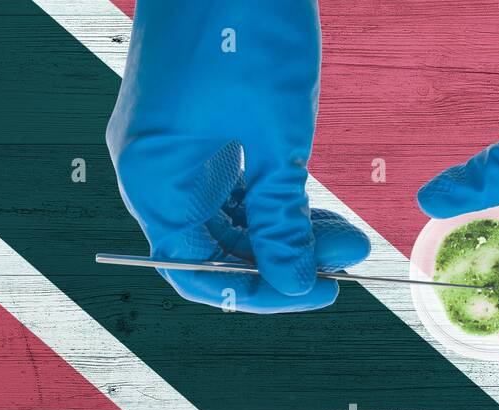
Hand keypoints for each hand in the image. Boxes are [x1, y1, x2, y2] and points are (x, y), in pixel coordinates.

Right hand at [107, 0, 368, 312]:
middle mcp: (151, 170)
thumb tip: (295, 285)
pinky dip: (270, 198)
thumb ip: (282, 219)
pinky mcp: (192, 126)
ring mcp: (170, 146)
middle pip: (213, 248)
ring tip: (346, 233)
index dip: (256, 294)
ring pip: (226, 218)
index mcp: (153, 180)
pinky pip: (228, 183)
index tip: (315, 292)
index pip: (195, 272)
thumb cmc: (244, 27)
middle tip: (347, 259)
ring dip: (283, 230)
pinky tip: (315, 204)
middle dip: (282, 259)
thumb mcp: (276, 138)